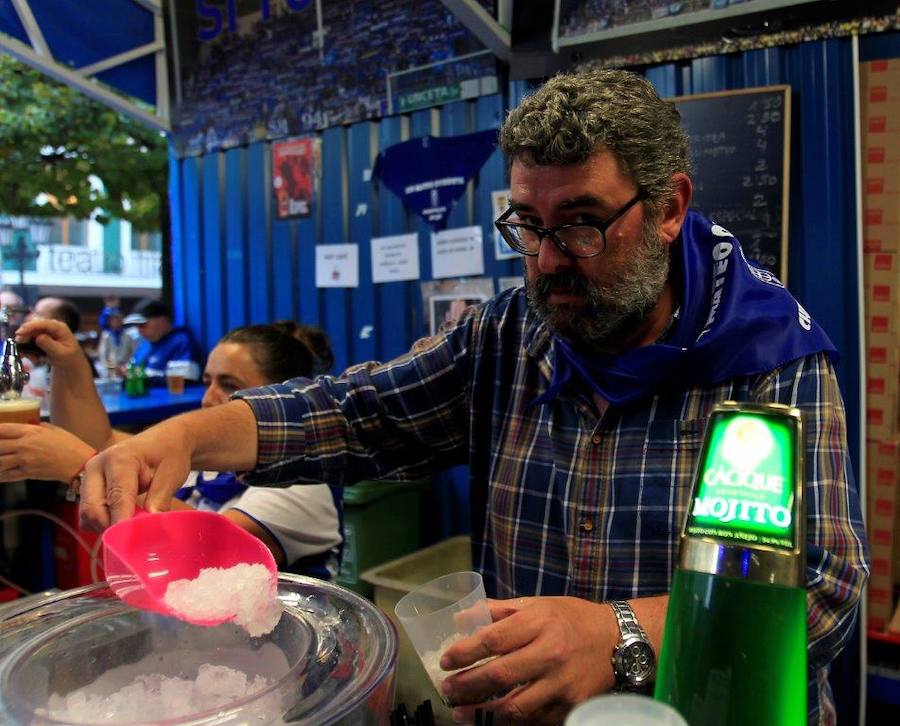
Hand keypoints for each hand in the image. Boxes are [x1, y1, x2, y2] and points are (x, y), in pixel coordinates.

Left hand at [0, 423, 95, 481]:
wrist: (79, 463)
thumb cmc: (69, 444)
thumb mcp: (54, 429)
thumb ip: (38, 426)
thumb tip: (28, 424)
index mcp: (30, 432)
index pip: (2, 429)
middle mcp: (24, 445)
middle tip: (1, 448)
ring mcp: (24, 460)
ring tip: (1, 459)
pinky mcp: (27, 473)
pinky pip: (6, 475)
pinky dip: (1, 475)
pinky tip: (0, 473)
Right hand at [15, 319, 82, 367]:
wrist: (70, 365)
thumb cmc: (69, 359)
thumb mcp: (61, 354)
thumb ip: (49, 345)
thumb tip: (38, 337)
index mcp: (60, 328)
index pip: (44, 323)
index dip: (30, 326)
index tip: (19, 333)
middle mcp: (52, 327)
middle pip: (33, 326)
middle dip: (25, 336)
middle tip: (21, 348)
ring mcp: (45, 332)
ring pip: (28, 335)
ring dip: (27, 346)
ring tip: (35, 359)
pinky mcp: (39, 338)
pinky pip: (28, 342)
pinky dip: (28, 351)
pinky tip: (35, 359)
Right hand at [79, 419, 192, 529]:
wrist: (165, 440)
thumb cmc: (170, 454)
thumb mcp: (172, 475)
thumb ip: (159, 500)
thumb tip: (150, 527)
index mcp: (119, 459)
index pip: (116, 499)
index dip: (123, 524)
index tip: (132, 543)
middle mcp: (96, 466)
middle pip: (93, 510)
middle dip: (112, 527)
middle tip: (137, 534)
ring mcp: (89, 476)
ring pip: (87, 515)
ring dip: (107, 526)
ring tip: (134, 522)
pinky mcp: (88, 486)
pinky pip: (89, 513)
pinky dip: (103, 522)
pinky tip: (124, 517)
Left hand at [439, 596, 616, 723]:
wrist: (618, 640)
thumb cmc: (572, 619)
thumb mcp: (537, 604)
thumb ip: (498, 610)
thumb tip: (461, 618)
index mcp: (540, 623)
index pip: (493, 640)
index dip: (464, 652)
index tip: (445, 661)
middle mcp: (550, 654)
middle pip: (499, 675)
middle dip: (466, 685)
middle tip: (448, 690)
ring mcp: (562, 684)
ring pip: (515, 706)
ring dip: (482, 712)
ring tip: (462, 712)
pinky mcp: (571, 706)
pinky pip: (535, 720)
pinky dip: (511, 722)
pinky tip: (493, 719)